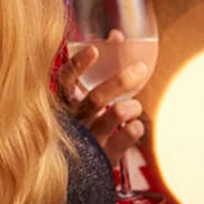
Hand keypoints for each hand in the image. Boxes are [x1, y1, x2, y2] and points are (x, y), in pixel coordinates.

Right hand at [60, 44, 149, 163]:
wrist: (72, 169)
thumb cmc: (78, 120)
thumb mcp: (78, 95)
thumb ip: (95, 67)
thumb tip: (116, 35)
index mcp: (62, 103)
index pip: (65, 81)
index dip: (78, 65)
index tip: (95, 50)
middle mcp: (73, 121)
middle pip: (95, 100)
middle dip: (119, 82)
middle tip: (140, 69)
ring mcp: (88, 140)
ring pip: (111, 118)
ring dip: (128, 108)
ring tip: (135, 106)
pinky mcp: (103, 158)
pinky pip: (124, 141)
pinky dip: (134, 130)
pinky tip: (135, 126)